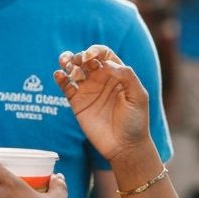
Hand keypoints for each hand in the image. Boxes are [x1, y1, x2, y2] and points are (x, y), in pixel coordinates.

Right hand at [54, 46, 151, 163]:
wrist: (125, 146)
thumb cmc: (136, 121)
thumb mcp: (138, 96)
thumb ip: (127, 76)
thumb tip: (107, 63)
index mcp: (116, 74)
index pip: (103, 54)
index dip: (95, 50)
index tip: (90, 57)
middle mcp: (100, 79)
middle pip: (85, 59)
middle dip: (78, 56)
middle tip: (78, 63)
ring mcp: (87, 90)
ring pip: (73, 69)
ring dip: (68, 63)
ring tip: (67, 67)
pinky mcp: (77, 103)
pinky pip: (65, 86)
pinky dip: (60, 78)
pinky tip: (60, 76)